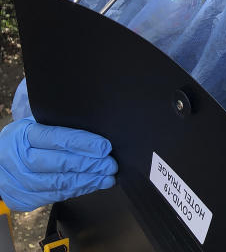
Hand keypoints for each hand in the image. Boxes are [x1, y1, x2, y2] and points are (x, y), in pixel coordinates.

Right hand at [0, 118, 116, 210]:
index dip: (84, 143)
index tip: (105, 147)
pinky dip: (76, 191)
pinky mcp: (20, 199)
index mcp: (22, 135)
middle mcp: (16, 159)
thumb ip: (58, 127)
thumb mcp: (34, 125)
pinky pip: (53, 196)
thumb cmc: (23, 140)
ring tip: (107, 178)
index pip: (57, 138)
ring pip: (57, 184)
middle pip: (58, 164)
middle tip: (111, 165)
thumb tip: (96, 132)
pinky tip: (91, 185)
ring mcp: (16, 181)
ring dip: (87, 181)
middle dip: (90, 165)